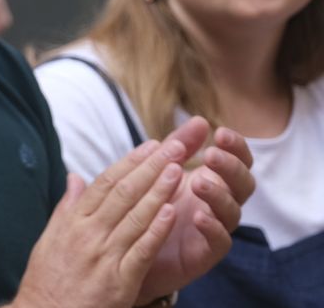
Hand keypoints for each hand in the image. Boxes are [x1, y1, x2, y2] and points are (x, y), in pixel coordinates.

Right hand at [14, 139, 184, 307]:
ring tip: (178, 170)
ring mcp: (104, 256)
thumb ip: (67, 208)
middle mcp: (88, 234)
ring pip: (135, 217)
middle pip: (124, 193)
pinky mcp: (119, 281)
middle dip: (151, 167)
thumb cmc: (48, 280)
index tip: (151, 145)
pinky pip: (141, 251)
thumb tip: (75, 178)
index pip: (105, 183)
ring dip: (158, 191)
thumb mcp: (49, 239)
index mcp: (72, 222)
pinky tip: (172, 212)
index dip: (130, 162)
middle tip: (174, 146)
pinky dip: (156, 230)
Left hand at [135, 118, 254, 301]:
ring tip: (199, 182)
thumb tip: (199, 120)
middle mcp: (219, 203)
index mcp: (213, 179)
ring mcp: (215, 228)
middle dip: (231, 167)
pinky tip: (199, 217)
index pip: (238, 161)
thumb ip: (179, 146)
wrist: (130, 248)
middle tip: (212, 155)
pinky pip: (220, 241)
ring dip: (219, 195)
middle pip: (243, 184)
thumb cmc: (150, 203)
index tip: (220, 133)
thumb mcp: (161, 169)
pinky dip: (213, 228)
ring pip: (232, 211)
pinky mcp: (206, 253)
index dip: (237, 147)